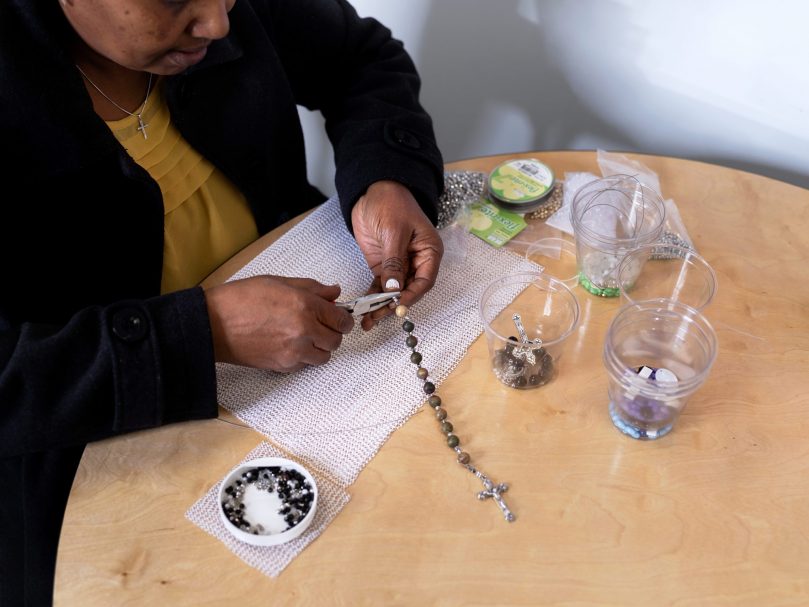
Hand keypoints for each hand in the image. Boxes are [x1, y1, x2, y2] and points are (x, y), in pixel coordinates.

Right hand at [204, 276, 354, 372]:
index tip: (341, 318)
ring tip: (304, 336)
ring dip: (319, 347)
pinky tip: (289, 344)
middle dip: (332, 333)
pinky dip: (303, 357)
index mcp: (305, 305)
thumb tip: (334, 292)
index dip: (344, 319)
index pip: (341, 319)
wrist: (213, 324)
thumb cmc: (240, 299)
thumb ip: (311, 288)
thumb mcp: (278, 282)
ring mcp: (294, 351)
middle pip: (336, 340)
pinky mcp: (283, 365)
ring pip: (323, 356)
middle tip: (321, 326)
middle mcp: (304, 330)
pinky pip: (305, 365)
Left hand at [351, 180, 442, 329]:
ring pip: (393, 291)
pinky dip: (372, 296)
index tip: (396, 305)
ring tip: (368, 320)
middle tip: (377, 316)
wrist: (371, 189)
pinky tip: (364, 308)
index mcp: (429, 251)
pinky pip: (380, 285)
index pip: (425, 281)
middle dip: (393, 304)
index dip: (411, 295)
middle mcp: (417, 261)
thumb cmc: (391, 203)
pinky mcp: (383, 265)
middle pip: (409, 290)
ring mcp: (399, 265)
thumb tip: (394, 289)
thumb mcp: (394, 232)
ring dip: (381, 305)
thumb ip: (394, 261)